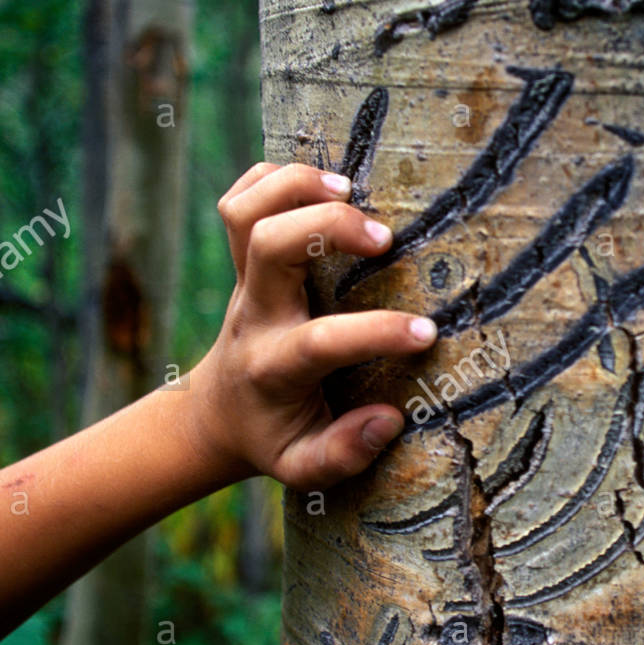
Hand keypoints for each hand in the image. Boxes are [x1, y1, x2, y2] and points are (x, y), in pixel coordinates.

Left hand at [187, 162, 435, 490]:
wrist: (217, 414)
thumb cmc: (273, 438)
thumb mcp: (303, 468)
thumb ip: (344, 453)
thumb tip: (389, 419)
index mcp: (272, 366)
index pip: (320, 341)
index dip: (376, 332)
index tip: (426, 334)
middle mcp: (253, 314)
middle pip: (268, 244)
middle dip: (328, 229)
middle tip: (385, 238)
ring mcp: (243, 280)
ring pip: (246, 209)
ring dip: (297, 186)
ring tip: (350, 190)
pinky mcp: (240, 258)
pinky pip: (240, 196)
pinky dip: (273, 176)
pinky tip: (320, 186)